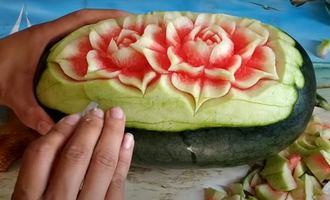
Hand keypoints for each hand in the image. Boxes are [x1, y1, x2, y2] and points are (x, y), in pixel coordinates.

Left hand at [0, 9, 130, 133]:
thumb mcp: (13, 93)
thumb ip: (32, 113)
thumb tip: (55, 132)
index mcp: (46, 37)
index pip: (80, 20)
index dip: (105, 16)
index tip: (127, 18)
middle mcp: (49, 36)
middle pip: (85, 24)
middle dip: (108, 25)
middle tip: (131, 35)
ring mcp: (48, 42)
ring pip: (79, 34)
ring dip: (99, 35)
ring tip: (121, 46)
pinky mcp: (45, 51)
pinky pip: (71, 45)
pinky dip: (87, 48)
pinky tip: (97, 62)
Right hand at [12, 107, 133, 199]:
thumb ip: (41, 173)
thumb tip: (62, 136)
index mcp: (30, 199)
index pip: (41, 156)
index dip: (59, 132)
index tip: (74, 117)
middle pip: (76, 156)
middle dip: (91, 129)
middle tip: (101, 111)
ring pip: (101, 165)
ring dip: (112, 136)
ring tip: (117, 117)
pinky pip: (119, 183)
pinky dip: (125, 159)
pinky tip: (128, 140)